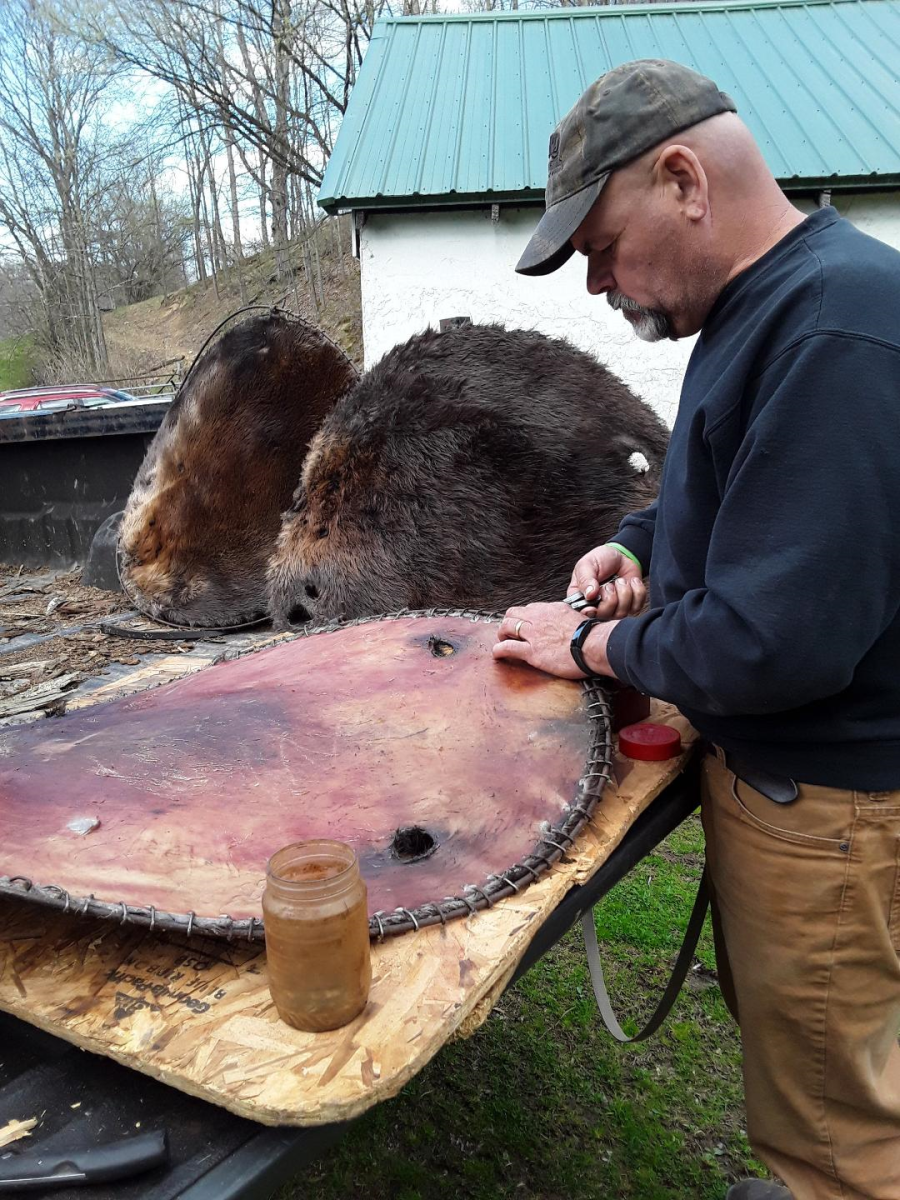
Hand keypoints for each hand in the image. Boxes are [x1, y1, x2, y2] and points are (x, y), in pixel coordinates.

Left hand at [492, 602, 618, 679]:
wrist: (594, 645)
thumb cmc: (592, 635)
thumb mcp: (578, 616)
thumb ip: (568, 617)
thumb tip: (572, 619)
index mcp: (551, 609)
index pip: (529, 608)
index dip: (524, 617)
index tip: (525, 624)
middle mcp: (539, 618)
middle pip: (513, 614)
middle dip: (509, 622)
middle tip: (509, 632)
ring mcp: (533, 634)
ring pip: (506, 627)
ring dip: (502, 634)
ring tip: (502, 640)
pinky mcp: (531, 651)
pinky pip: (507, 647)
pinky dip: (499, 650)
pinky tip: (498, 654)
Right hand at [568, 544, 644, 619]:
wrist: (620, 555)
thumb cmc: (600, 559)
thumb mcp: (587, 564)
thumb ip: (586, 579)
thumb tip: (589, 595)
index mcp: (582, 598)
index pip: (584, 613)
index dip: (590, 612)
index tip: (593, 607)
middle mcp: (598, 607)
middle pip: (605, 615)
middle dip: (610, 598)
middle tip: (609, 584)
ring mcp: (615, 608)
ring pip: (622, 613)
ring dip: (624, 592)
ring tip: (620, 580)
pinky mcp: (630, 606)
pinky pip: (637, 606)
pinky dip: (637, 591)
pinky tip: (631, 582)